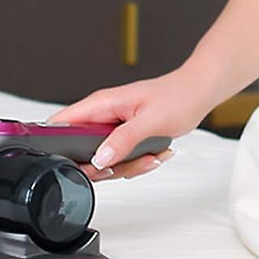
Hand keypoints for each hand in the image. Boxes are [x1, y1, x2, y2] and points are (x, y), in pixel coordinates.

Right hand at [47, 65, 216, 180]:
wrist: (198, 92)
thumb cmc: (178, 96)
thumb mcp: (149, 121)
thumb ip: (122, 140)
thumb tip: (100, 158)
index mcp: (101, 104)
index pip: (61, 123)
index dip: (60, 145)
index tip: (84, 162)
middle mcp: (103, 116)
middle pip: (82, 151)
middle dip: (105, 165)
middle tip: (128, 162)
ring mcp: (112, 129)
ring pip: (103, 160)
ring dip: (128, 165)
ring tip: (150, 155)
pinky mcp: (124, 138)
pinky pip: (120, 160)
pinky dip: (138, 163)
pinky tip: (154, 153)